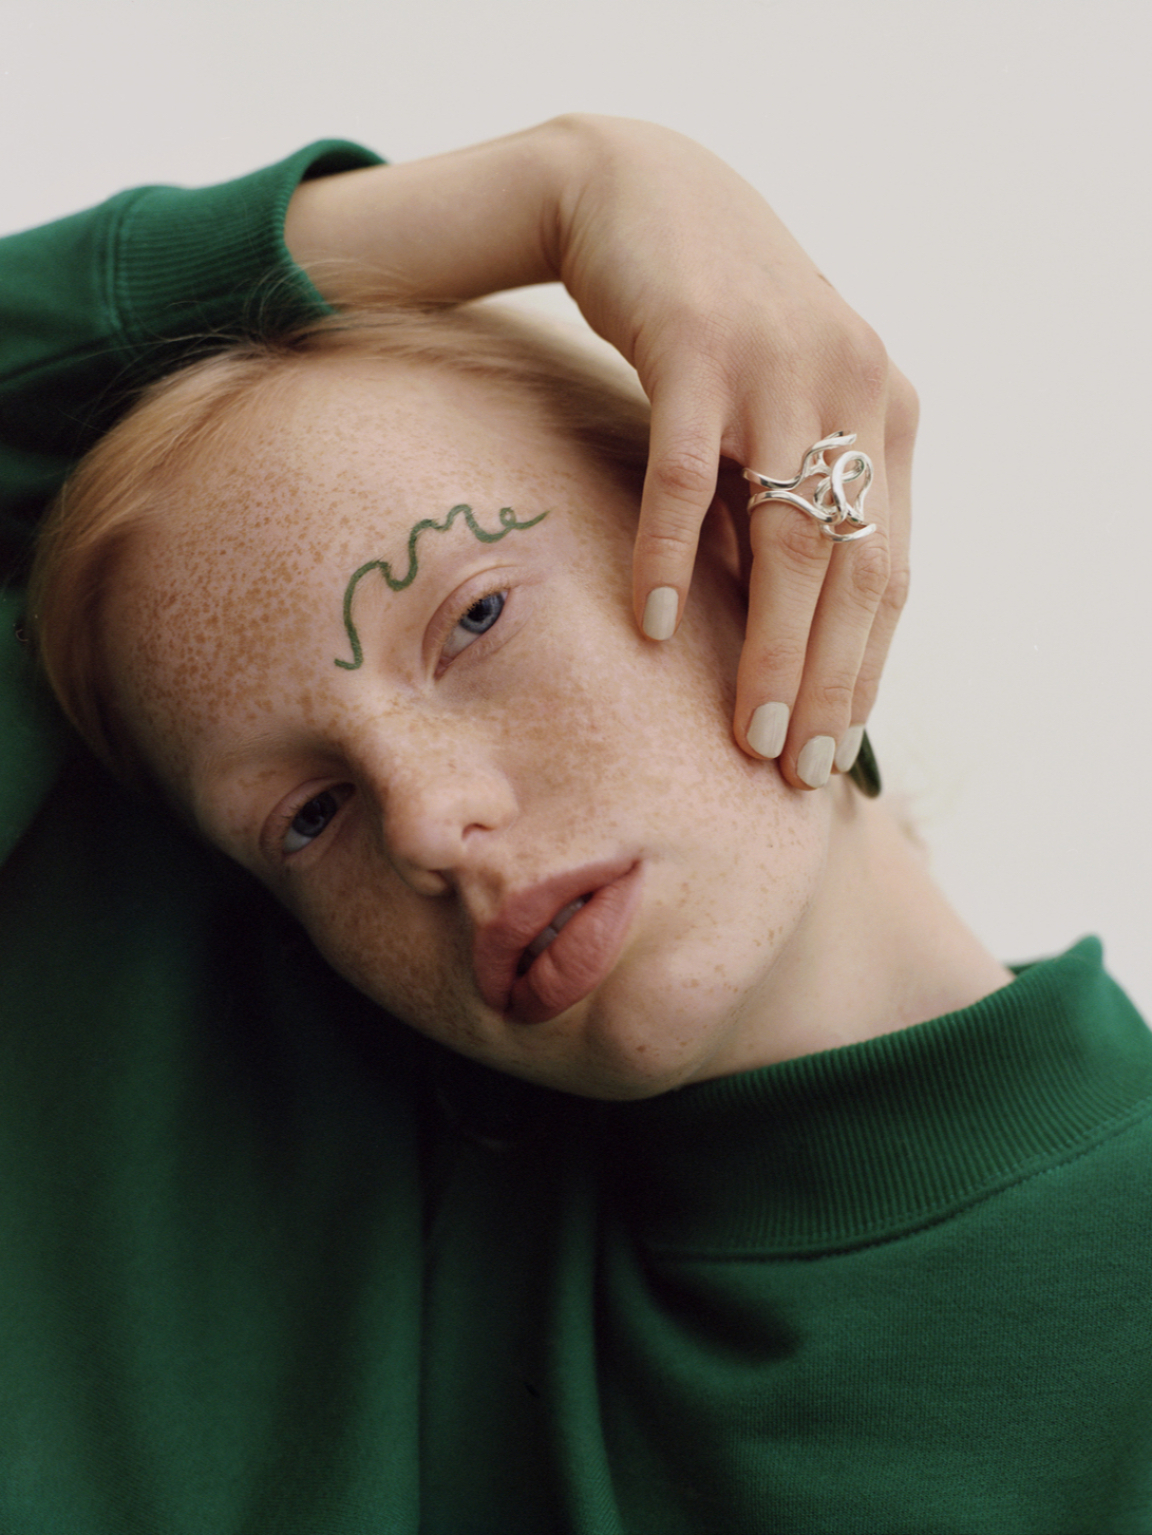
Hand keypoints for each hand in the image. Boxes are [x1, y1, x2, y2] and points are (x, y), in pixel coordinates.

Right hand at [548, 118, 915, 788]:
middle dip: (827, 682)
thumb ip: (791, 500)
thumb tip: (784, 633)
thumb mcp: (773, 412)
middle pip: (851, 567)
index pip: (890, 567)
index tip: (837, 751)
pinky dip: (670, 555)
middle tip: (796, 769)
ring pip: (787, 537)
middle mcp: (851, 385)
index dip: (867, 668)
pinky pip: (685, 477)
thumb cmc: (709, 325)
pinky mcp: (695, 346)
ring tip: (749, 732)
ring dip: (771, 648)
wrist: (639, 193)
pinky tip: (653, 625)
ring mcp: (777, 364)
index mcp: (883, 409)